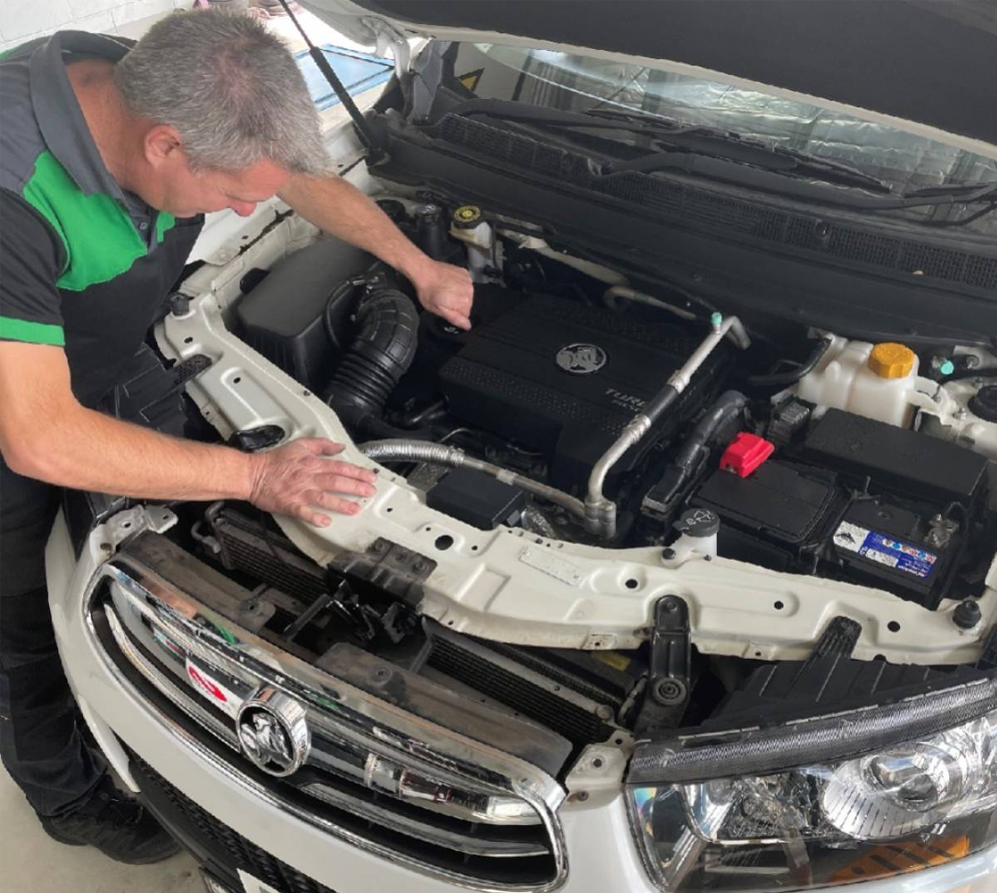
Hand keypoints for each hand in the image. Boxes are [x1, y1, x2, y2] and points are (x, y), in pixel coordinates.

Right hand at [248, 438, 376, 526]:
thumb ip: (321, 445)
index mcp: (312, 463)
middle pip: (336, 481)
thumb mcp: (299, 445)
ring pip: (324, 497)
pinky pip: (304, 512)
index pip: (340, 466)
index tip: (370, 477)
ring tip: (355, 509)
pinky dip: (314, 517)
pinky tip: (326, 522)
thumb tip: (339, 446)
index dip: (357, 472)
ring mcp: (299, 492)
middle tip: (369, 492)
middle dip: (355, 486)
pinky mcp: (289, 504)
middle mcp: (308, 477)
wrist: (252, 474)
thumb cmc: (274, 461)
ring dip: (341, 503)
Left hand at [411, 260, 473, 329]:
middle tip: (443, 299)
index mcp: (464, 302)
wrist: (424, 271)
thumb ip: (455, 318)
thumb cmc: (428, 290)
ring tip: (445, 290)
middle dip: (456, 304)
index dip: (454, 314)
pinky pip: (465, 284)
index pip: (465, 316)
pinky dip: (458, 285)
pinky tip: (448, 283)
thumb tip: (467, 326)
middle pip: (467, 305)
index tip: (445, 308)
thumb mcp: (438, 310)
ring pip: (466, 295)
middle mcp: (469, 291)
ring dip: (458, 294)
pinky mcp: (465, 273)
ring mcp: (468, 281)